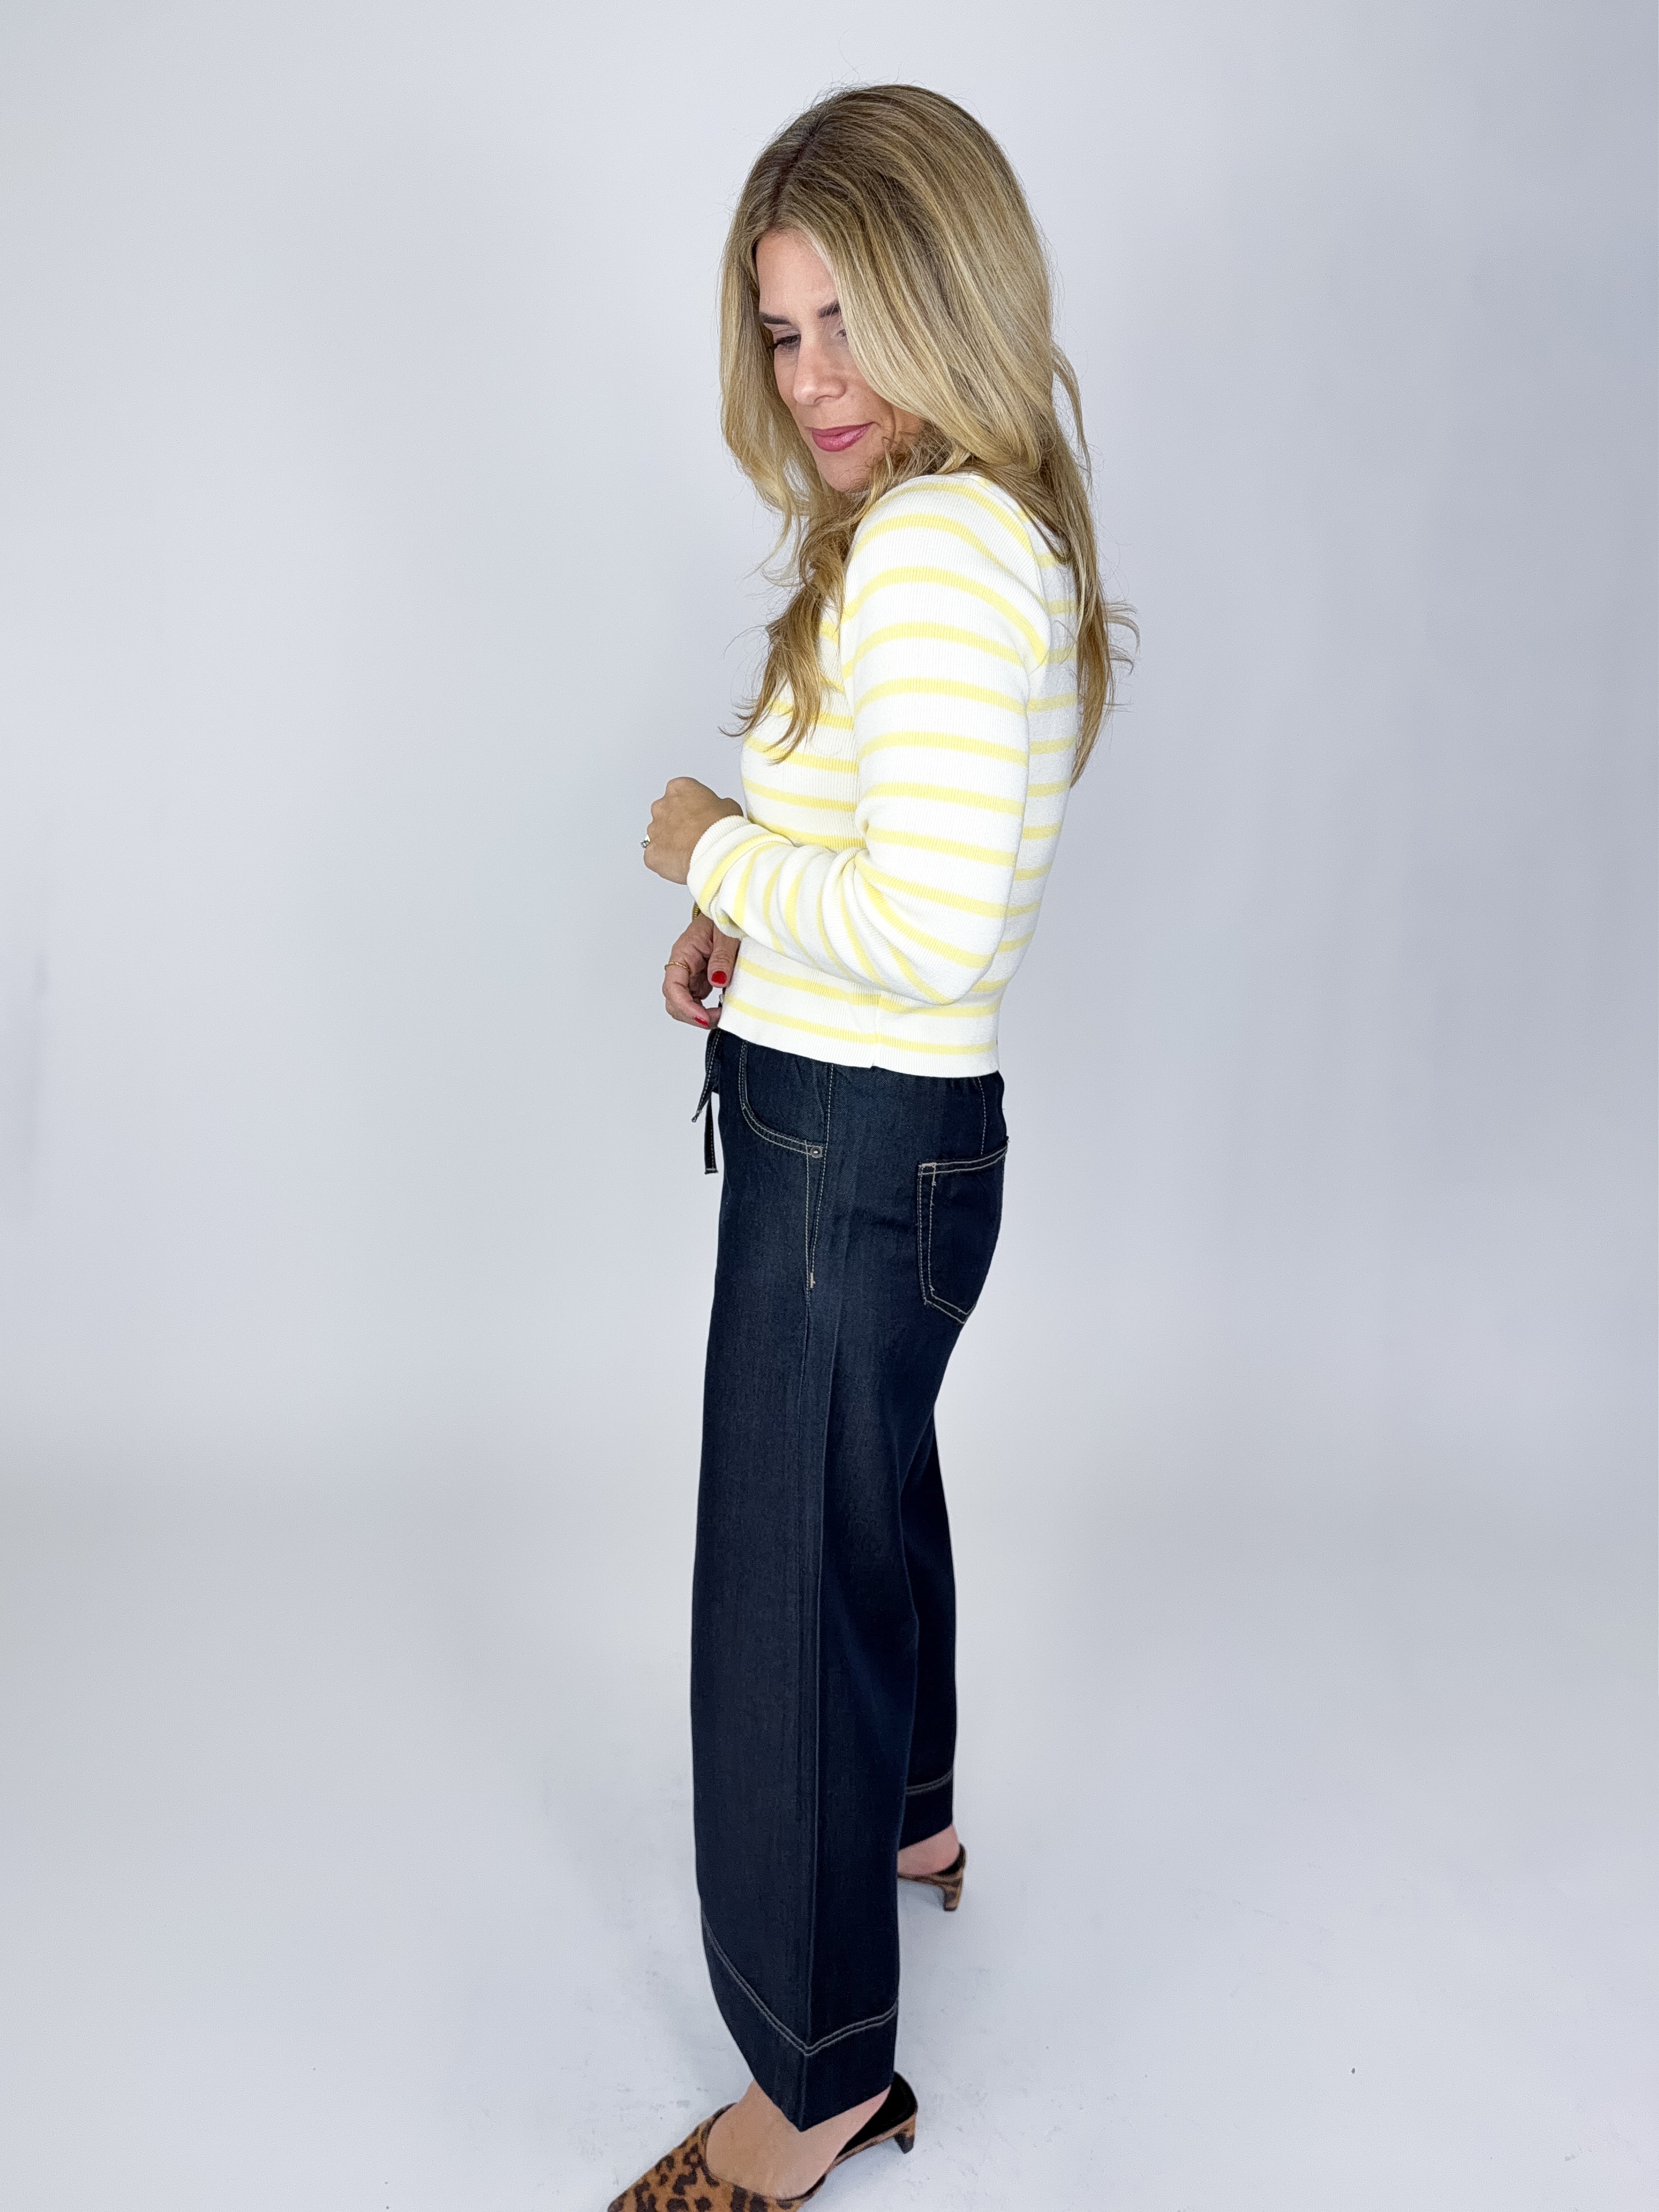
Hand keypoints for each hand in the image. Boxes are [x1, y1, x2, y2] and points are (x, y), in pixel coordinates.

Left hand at [643, 777, 742, 884]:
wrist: (715, 854)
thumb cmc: (721, 829)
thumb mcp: (728, 806)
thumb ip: (716, 805)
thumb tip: (717, 812)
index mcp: (679, 788)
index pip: (680, 792)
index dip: (691, 806)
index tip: (699, 815)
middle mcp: (661, 806)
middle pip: (666, 813)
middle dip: (677, 823)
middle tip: (695, 835)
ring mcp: (654, 830)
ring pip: (659, 835)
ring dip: (671, 842)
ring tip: (690, 851)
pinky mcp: (651, 853)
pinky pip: (656, 856)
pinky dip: (666, 861)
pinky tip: (681, 863)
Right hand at [662, 912, 741, 1029]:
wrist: (726, 911)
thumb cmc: (723, 918)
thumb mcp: (726, 934)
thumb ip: (722, 957)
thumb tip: (718, 980)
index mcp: (683, 953)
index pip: (673, 986)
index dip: (685, 1006)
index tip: (704, 1017)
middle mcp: (682, 966)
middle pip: (674, 1001)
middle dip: (692, 1016)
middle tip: (717, 1019)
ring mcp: (690, 975)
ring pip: (684, 1004)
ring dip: (700, 1015)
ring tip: (721, 1015)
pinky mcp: (700, 979)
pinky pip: (697, 1000)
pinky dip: (707, 1009)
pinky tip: (722, 1008)